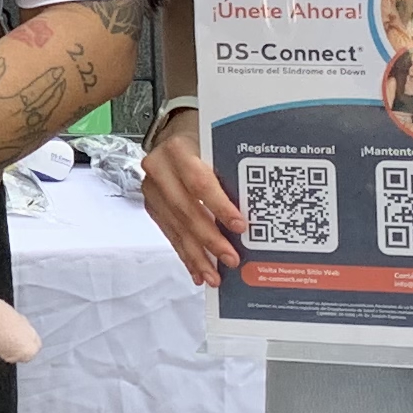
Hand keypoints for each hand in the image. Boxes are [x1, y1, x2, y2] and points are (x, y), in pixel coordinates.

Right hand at [136, 119, 246, 289]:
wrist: (172, 136)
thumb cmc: (202, 139)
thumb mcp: (217, 143)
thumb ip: (230, 168)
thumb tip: (260, 203)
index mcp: (177, 149)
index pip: (199, 182)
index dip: (220, 206)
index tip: (240, 226)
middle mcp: (159, 170)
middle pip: (186, 210)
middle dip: (210, 239)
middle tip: (231, 259)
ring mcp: (152, 190)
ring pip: (176, 228)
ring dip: (196, 255)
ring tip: (213, 276)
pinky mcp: (152, 206)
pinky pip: (170, 234)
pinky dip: (185, 254)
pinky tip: (197, 271)